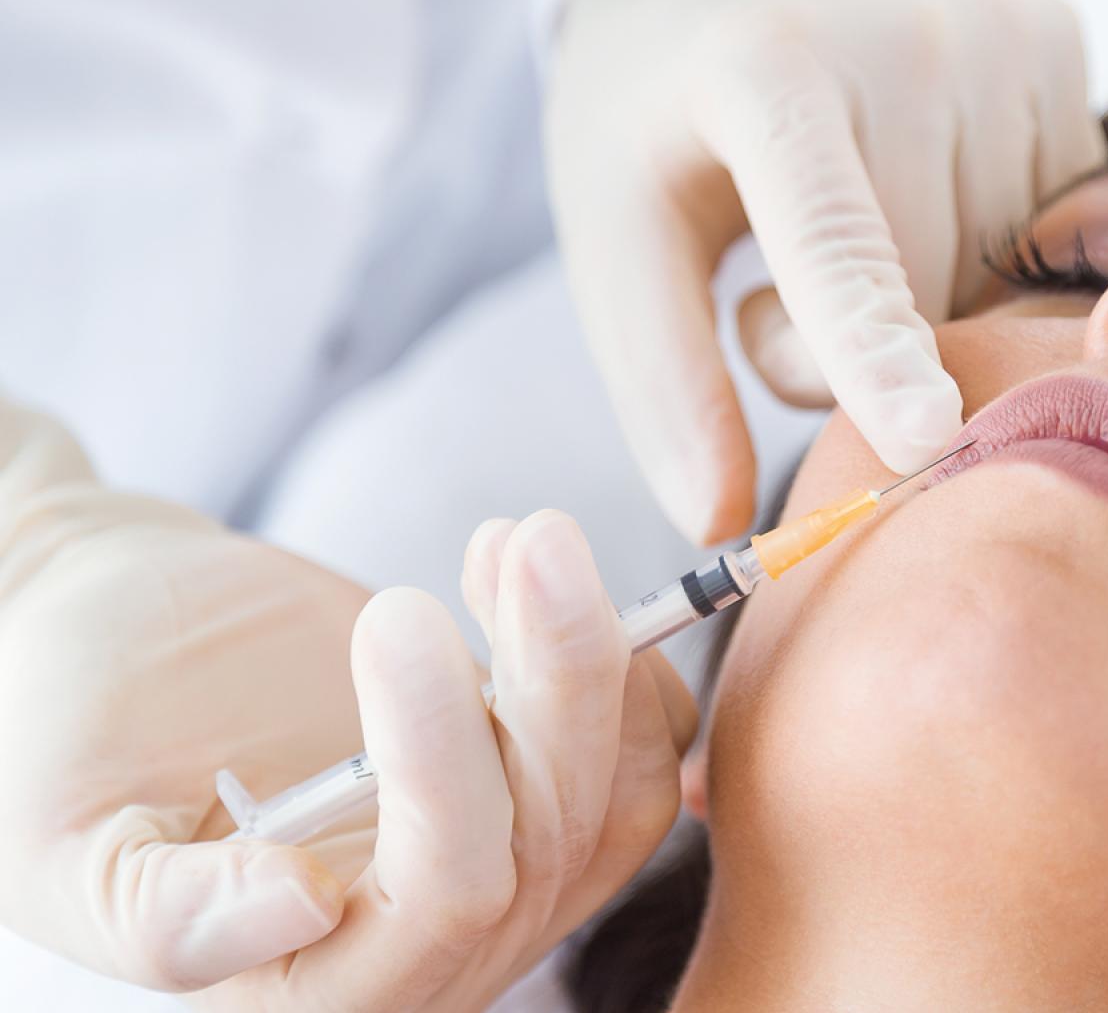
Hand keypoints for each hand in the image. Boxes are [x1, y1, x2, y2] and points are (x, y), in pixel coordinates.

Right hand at [0, 404, 694, 1006]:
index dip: (443, 761)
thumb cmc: (66, 738)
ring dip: (592, 653)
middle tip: (524, 536)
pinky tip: (518, 569)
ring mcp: (501, 871)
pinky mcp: (541, 792)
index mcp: (318, 988)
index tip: (393, 611)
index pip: (440, 900)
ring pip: (617, 789)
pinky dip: (620, 655)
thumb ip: (165, 912)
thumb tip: (301, 905)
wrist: (118, 643)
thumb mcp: (62, 845)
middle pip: (551, 837)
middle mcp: (430, 952)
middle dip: (551, 676)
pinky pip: (649, 751)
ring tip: (524, 537)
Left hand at [546, 0, 1106, 543]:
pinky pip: (1049, 222)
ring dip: (928, 298)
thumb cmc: (652, 129)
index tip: (926, 437)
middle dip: (858, 345)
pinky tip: (921, 186)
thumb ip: (665, 382)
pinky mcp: (1053, 38)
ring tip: (851, 221)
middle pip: (924, 295)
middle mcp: (905, 36)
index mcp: (762, 69)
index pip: (833, 239)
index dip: (873, 349)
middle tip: (775, 287)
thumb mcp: (616, 245)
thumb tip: (720, 521)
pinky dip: (986, 244)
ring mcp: (996, 32)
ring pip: (998, 275)